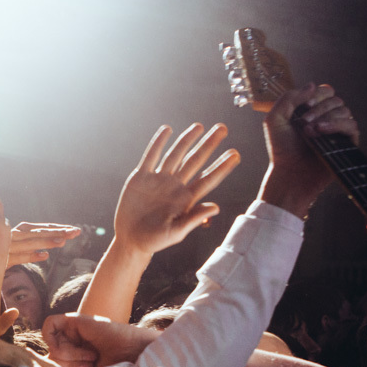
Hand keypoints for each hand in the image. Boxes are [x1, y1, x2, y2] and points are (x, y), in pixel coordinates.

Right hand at [8, 222, 81, 265]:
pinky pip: (18, 257)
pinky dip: (30, 256)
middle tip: (76, 231)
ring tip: (63, 241)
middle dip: (58, 232)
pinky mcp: (1, 258)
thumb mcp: (12, 253)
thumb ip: (28, 253)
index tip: (74, 229)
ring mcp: (7, 245)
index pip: (41, 228)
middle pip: (39, 233)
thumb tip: (46, 255)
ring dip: (46, 241)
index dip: (57, 228)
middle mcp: (13, 236)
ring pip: (30, 242)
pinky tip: (44, 255)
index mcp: (17, 232)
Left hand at [42, 313, 161, 366]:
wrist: (130, 354)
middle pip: (48, 356)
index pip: (47, 365)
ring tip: (90, 357)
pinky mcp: (72, 319)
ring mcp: (70, 331)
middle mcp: (69, 342)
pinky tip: (75, 347)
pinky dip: (57, 340)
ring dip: (69, 356)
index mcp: (71, 357)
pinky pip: (49, 325)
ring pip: (49, 345)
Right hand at [113, 123, 240, 256]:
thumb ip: (194, 219)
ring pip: (175, 155)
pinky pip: (151, 156)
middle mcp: (175, 185)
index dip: (222, 166)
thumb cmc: (154, 240)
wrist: (130, 239)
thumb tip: (216, 207)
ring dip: (187, 140)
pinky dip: (157, 143)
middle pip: (195, 161)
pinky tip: (167, 130)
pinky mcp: (141, 177)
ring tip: (199, 126)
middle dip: (209, 145)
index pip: (208, 179)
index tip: (236, 154)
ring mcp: (158, 179)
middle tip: (222, 128)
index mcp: (186, 199)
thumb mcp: (175, 233)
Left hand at [260, 83, 359, 217]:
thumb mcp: (275, 119)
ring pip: (344, 110)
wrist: (289, 173)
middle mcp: (327, 118)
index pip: (325, 91)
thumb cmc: (281, 149)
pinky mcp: (347, 143)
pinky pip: (352, 126)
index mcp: (312, 110)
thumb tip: (313, 85)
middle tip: (304, 122)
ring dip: (326, 117)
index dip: (317, 94)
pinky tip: (321, 131)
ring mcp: (338, 130)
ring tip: (310, 131)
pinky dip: (337, 125)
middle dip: (319, 107)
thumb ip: (289, 98)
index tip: (304, 105)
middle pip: (335, 99)